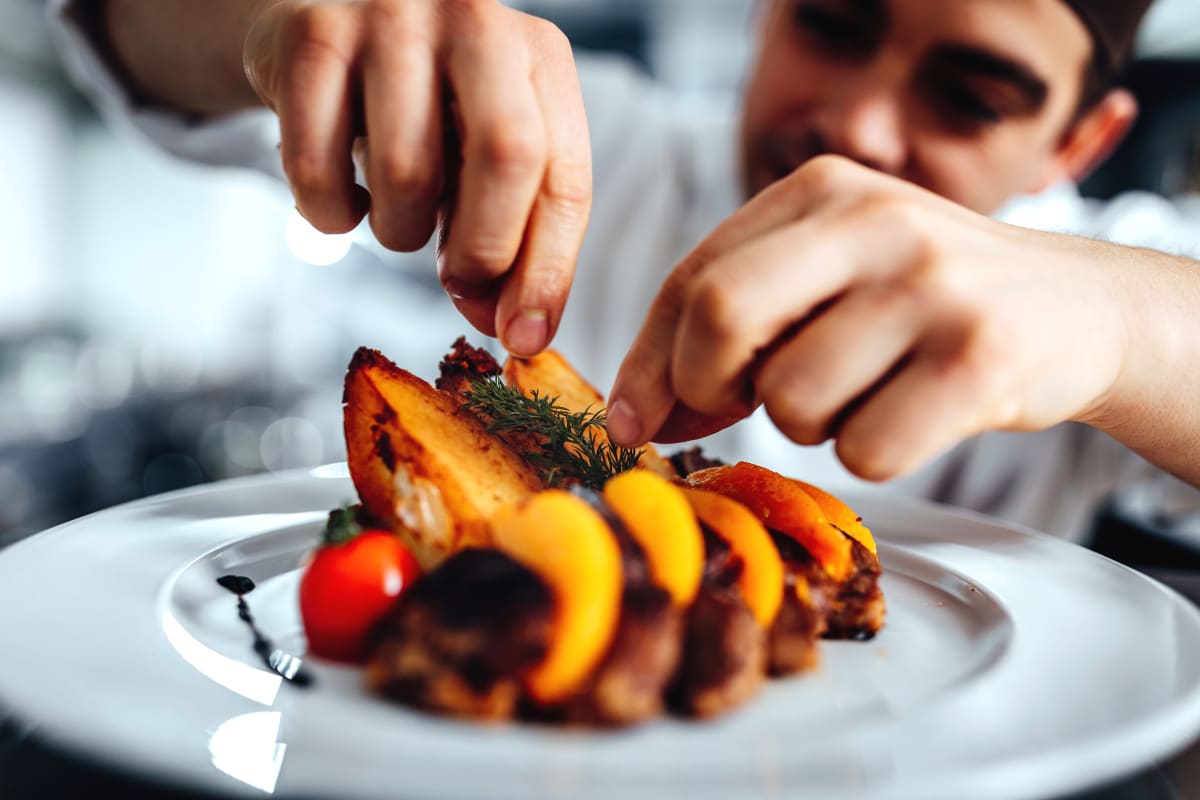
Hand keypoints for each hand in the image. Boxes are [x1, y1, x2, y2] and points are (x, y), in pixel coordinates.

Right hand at [243, 0, 591, 354]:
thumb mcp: (482, 166)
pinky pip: (319, 169)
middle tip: (457, 281)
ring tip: (394, 212)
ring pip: (406, 173)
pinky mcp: (312, 35)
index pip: (564, 178)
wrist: (323, 27)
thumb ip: (509, 242)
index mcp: (540, 57)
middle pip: (506, 156)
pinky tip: (341, 195)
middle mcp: (476, 22)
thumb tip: (514, 331)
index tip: (524, 338)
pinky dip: (330, 212)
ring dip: (397, 231)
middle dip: (483, 249)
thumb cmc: (423, 110)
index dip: (548, 272)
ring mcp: (392, 18)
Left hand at [606, 156, 1133, 480]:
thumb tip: (644, 414)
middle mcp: (875, 221)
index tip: (631, 419)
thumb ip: (739, 324)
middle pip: (721, 315)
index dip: (647, 360)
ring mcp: (931, 286)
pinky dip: (869, 455)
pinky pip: (864, 450)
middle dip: (704, 386)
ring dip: (806, 425)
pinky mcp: (979, 358)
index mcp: (821, 191)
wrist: (1077, 308)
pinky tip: (911, 415)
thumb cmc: (926, 301)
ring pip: (791, 399)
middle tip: (734, 408)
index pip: (692, 277)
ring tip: (860, 394)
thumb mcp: (831, 277)